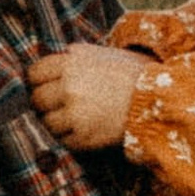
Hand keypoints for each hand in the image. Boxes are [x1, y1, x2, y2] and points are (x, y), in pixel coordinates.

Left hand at [28, 43, 154, 150]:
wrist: (159, 99)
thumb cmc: (132, 74)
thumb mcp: (101, 55)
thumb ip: (72, 58)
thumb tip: (49, 65)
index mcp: (70, 63)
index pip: (34, 74)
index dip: (39, 81)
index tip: (47, 87)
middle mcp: (69, 87)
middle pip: (38, 100)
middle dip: (46, 104)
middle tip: (59, 106)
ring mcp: (75, 114)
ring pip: (48, 123)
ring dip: (57, 123)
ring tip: (74, 120)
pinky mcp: (84, 137)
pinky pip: (64, 140)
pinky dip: (71, 138)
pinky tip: (86, 130)